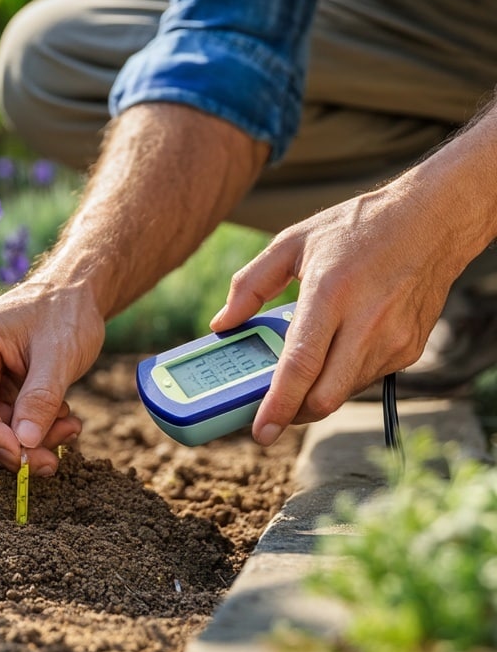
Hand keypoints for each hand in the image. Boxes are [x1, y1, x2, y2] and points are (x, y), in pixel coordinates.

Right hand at [0, 277, 104, 474]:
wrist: (76, 293)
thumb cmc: (63, 310)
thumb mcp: (58, 355)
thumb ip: (40, 399)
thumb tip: (24, 444)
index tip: (24, 458)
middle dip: (16, 444)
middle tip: (53, 461)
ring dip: (32, 439)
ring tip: (71, 427)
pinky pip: (8, 422)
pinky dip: (37, 429)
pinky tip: (65, 420)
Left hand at [210, 183, 463, 443]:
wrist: (430, 220)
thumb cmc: (355, 228)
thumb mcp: (291, 242)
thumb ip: (250, 285)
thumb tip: (221, 324)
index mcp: (331, 293)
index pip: (300, 365)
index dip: (278, 405)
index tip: (260, 432)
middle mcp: (367, 321)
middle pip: (325, 395)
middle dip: (294, 413)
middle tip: (271, 412)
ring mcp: (394, 339)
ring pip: (344, 392)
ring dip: (317, 392)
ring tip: (301, 369)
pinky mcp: (410, 349)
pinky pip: (366, 379)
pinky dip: (342, 376)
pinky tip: (336, 349)